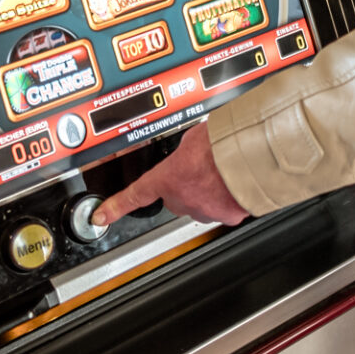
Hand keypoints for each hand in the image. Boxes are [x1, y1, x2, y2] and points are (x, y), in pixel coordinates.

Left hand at [91, 122, 248, 228]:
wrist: (252, 154)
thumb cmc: (224, 141)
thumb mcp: (192, 137)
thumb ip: (183, 150)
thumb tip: (188, 151)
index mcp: (168, 177)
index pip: (134, 194)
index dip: (115, 207)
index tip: (102, 216)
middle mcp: (183, 198)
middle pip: (176, 197)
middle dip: (185, 185)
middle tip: (200, 167)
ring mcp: (205, 209)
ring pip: (201, 203)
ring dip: (208, 190)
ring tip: (221, 171)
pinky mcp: (228, 215)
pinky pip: (224, 207)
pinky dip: (228, 197)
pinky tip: (235, 182)